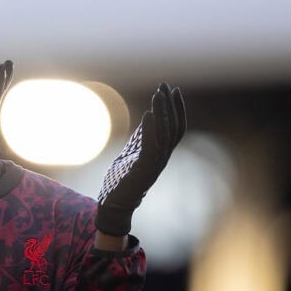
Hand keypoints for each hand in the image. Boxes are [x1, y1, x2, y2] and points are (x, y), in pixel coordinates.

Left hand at [95, 83, 185, 235]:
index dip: (177, 109)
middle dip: (170, 105)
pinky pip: (151, 146)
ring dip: (162, 112)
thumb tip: (149, 116)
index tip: (173, 90)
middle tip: (166, 86)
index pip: (176, 128)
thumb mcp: (133, 152)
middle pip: (173, 128)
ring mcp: (154, 165)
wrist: (113, 204)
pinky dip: (151, 129)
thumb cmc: (121, 179)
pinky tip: (148, 113)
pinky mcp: (142, 169)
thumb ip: (142, 137)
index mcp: (162, 154)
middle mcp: (162, 158)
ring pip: (164, 135)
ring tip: (158, 94)